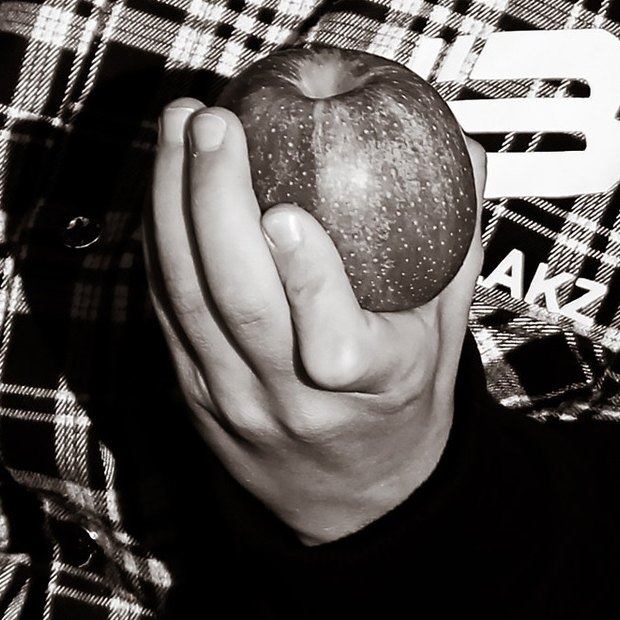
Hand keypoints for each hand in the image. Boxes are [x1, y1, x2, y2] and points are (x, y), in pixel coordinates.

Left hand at [147, 98, 482, 542]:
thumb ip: (457, 239)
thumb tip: (461, 145)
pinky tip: (162, 171)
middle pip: (240, 305)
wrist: (346, 496)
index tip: (288, 213)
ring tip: (179, 124)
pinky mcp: (187, 384)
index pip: (333, 346)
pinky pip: (164, 303)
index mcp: (370, 386)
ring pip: (187, 298)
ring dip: (171, 202)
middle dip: (216, 204)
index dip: (307, 281)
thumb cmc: (403, 392)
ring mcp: (230, 396)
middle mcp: (291, 399)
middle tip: (217, 122)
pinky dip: (158, 232)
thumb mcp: (446, 327)